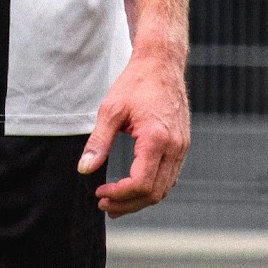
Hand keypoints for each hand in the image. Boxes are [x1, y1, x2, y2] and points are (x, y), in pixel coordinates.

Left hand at [77, 43, 189, 216]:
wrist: (161, 63)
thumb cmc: (136, 82)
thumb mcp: (110, 109)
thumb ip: (98, 142)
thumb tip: (84, 169)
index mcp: (157, 139)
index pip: (140, 183)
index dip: (119, 195)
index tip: (99, 193)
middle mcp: (175, 147)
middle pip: (154, 193)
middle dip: (127, 204)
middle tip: (104, 204)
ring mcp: (182, 147)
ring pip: (164, 188)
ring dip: (140, 200)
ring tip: (115, 201)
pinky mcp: (183, 145)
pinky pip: (170, 176)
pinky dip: (152, 187)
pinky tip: (133, 186)